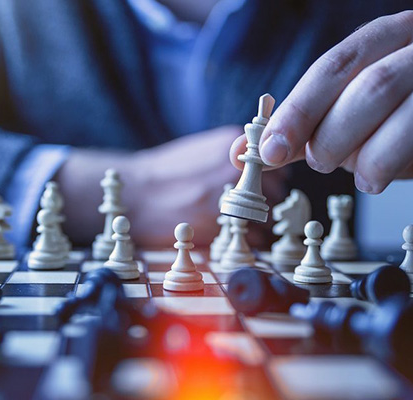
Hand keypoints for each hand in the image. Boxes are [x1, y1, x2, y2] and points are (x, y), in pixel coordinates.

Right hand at [58, 126, 284, 246]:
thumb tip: (259, 168)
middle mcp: (236, 168)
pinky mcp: (221, 225)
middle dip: (264, 203)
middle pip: (276, 191)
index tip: (258, 189)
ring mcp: (230, 196)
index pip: (277, 165)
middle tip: (243, 210)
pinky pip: (254, 238)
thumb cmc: (165, 174)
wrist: (135, 194)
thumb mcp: (201, 150)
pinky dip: (247, 241)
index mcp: (232, 145)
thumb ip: (232, 156)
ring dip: (257, 224)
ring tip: (234, 224)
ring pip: (267, 217)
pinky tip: (227, 235)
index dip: (269, 180)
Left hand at [230, 11, 412, 203]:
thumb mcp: (347, 122)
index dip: (298, 110)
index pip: (334, 66)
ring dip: (381, 157)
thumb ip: (299, 133)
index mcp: (390, 38)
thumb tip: (241, 152)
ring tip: (367, 180)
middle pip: (377, 85)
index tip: (271, 151)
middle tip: (324, 163)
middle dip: (338, 135)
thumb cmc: (399, 126)